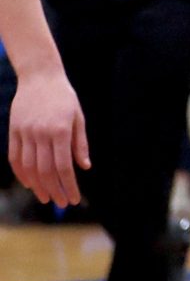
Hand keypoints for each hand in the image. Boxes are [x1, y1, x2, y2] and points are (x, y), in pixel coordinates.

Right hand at [6, 66, 86, 206]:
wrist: (39, 77)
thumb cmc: (64, 98)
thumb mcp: (78, 118)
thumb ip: (80, 143)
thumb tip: (84, 167)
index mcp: (59, 131)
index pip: (63, 166)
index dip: (68, 185)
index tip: (73, 198)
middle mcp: (40, 133)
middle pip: (45, 170)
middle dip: (53, 190)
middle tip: (60, 203)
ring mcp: (24, 133)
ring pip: (28, 167)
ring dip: (37, 186)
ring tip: (45, 197)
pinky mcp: (13, 131)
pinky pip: (14, 157)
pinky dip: (21, 173)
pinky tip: (29, 183)